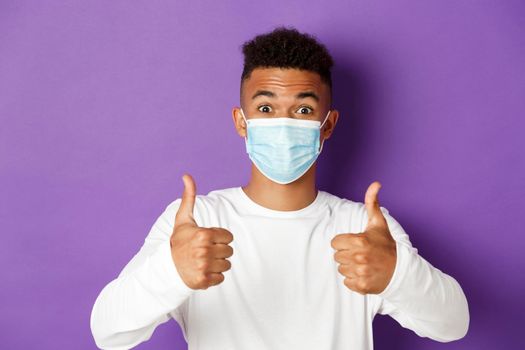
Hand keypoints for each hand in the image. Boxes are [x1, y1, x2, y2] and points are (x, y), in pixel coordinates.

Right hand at [170, 173, 233, 289]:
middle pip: (229, 251)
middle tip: (205, 252)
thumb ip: (189, 197)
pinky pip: (221, 278)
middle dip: (219, 251)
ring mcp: (204, 267)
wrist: (166, 268)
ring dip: (217, 264)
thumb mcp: (183, 220)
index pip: (229, 237)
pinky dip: (213, 277)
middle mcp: (204, 250)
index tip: (207, 240)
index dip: (220, 238)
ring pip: (227, 265)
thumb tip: (187, 175)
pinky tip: (202, 271)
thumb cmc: (178, 242)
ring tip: (204, 261)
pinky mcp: (204, 281)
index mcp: (204, 234)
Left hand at [331, 181, 396, 294]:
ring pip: (341, 269)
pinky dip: (354, 280)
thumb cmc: (386, 246)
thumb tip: (375, 183)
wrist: (401, 270)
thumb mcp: (378, 223)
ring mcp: (360, 273)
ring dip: (350, 267)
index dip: (344, 242)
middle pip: (336, 256)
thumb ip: (372, 203)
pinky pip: (346, 282)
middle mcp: (358, 257)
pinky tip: (364, 273)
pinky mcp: (361, 286)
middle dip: (346, 254)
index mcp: (359, 241)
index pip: (335, 242)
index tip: (355, 243)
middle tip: (360, 253)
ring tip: (363, 263)